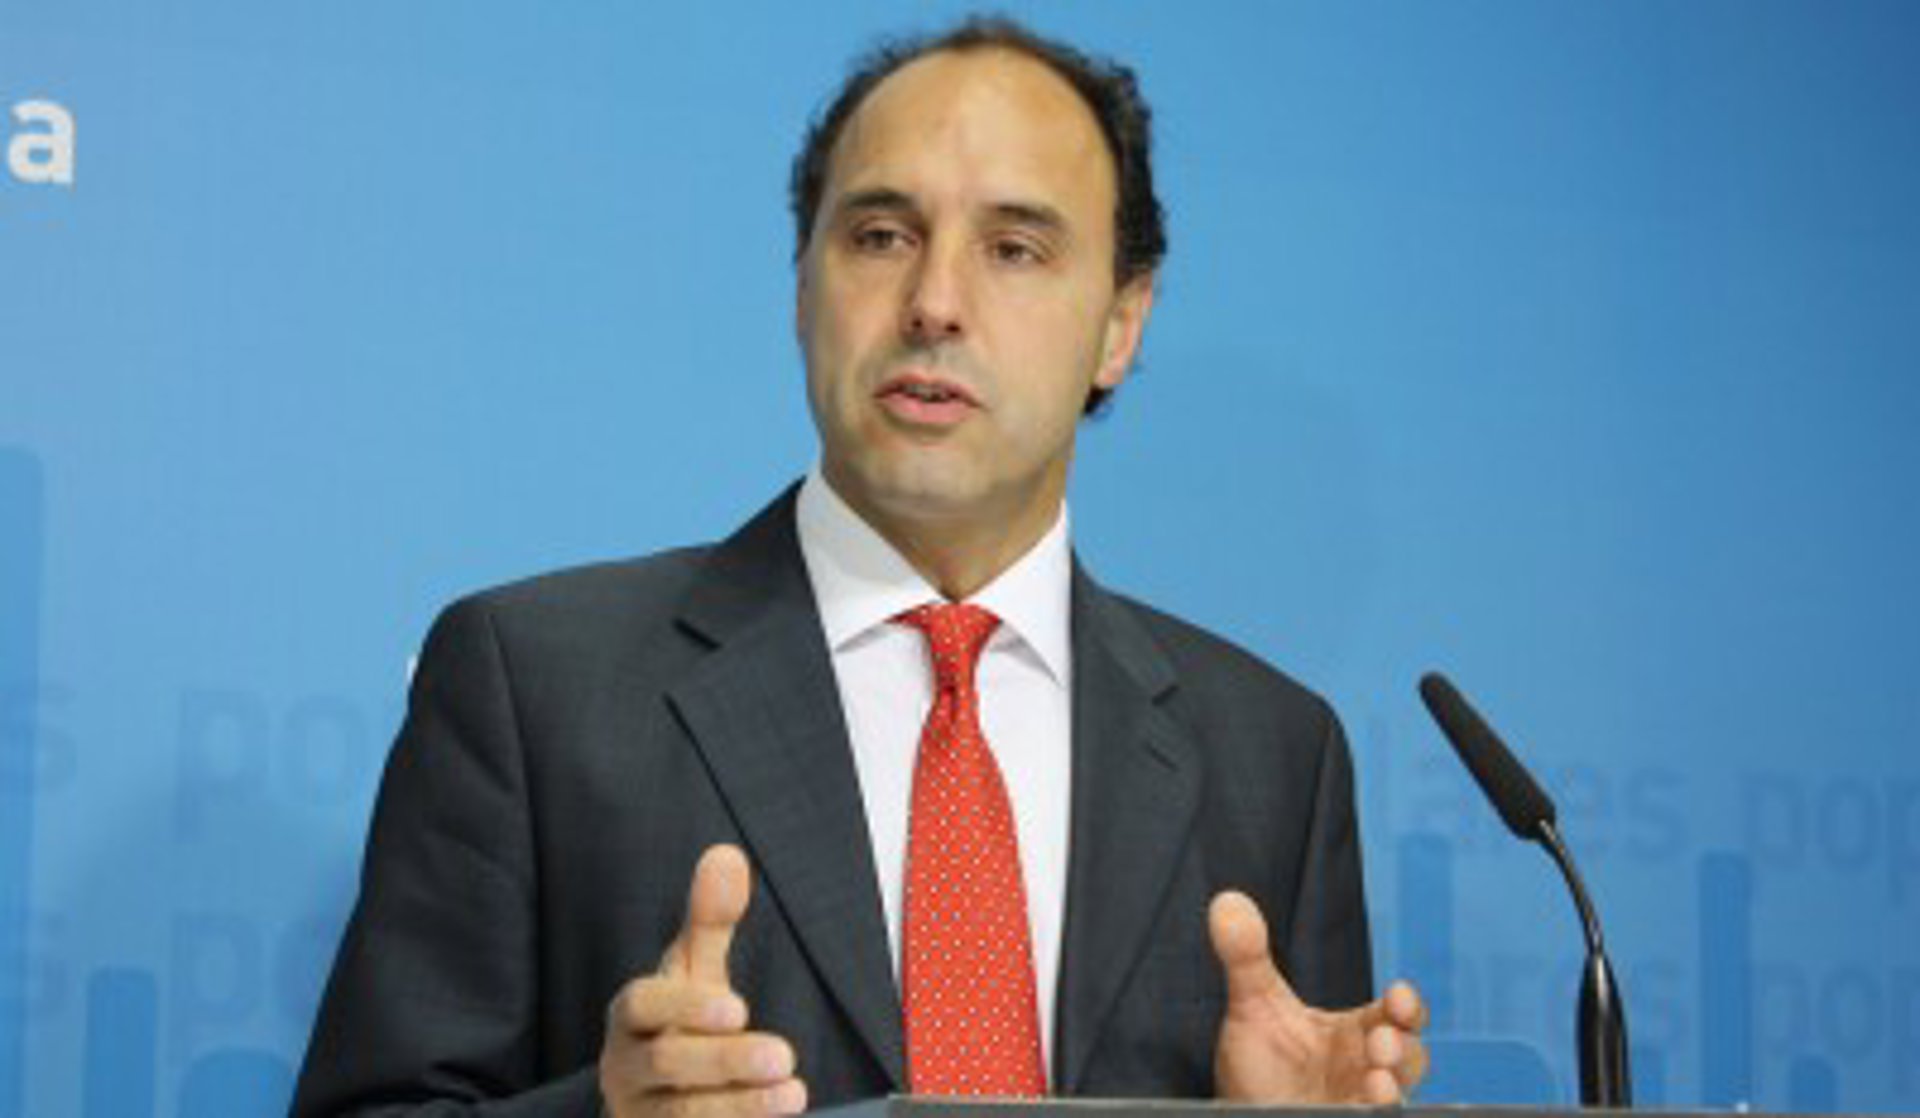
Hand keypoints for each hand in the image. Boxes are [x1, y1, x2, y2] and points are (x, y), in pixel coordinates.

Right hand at [600, 845, 807, 1117]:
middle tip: (784, 1055)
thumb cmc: (681, 1023)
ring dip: (740, 1107)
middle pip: (666, 1063)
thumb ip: (710, 920)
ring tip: (794, 1094)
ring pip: (681, 1114)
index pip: (644, 1005)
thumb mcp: (695, 973)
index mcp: (632, 1016)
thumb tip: (726, 854)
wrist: (654, 1099)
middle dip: (726, 1060)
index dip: (686, 1006)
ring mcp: (642, 1115)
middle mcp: (627, 1068)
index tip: (737, 1009)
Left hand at [1209, 890, 1428, 1104]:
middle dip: (1404, 1050)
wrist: (1238, 1109)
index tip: (1399, 996)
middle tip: (1380, 1043)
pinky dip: (1370, 1115)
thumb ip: (1245, 956)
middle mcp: (1365, 1070)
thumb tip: (1226, 901)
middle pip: (1410, 1059)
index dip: (1408, 1007)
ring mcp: (1355, 1104)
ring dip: (1393, 1090)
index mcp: (1355, 1033)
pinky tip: (1359, 1109)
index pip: (1400, 1016)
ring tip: (1376, 1083)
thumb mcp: (1252, 1004)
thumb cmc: (1258, 1061)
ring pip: (1397, 1099)